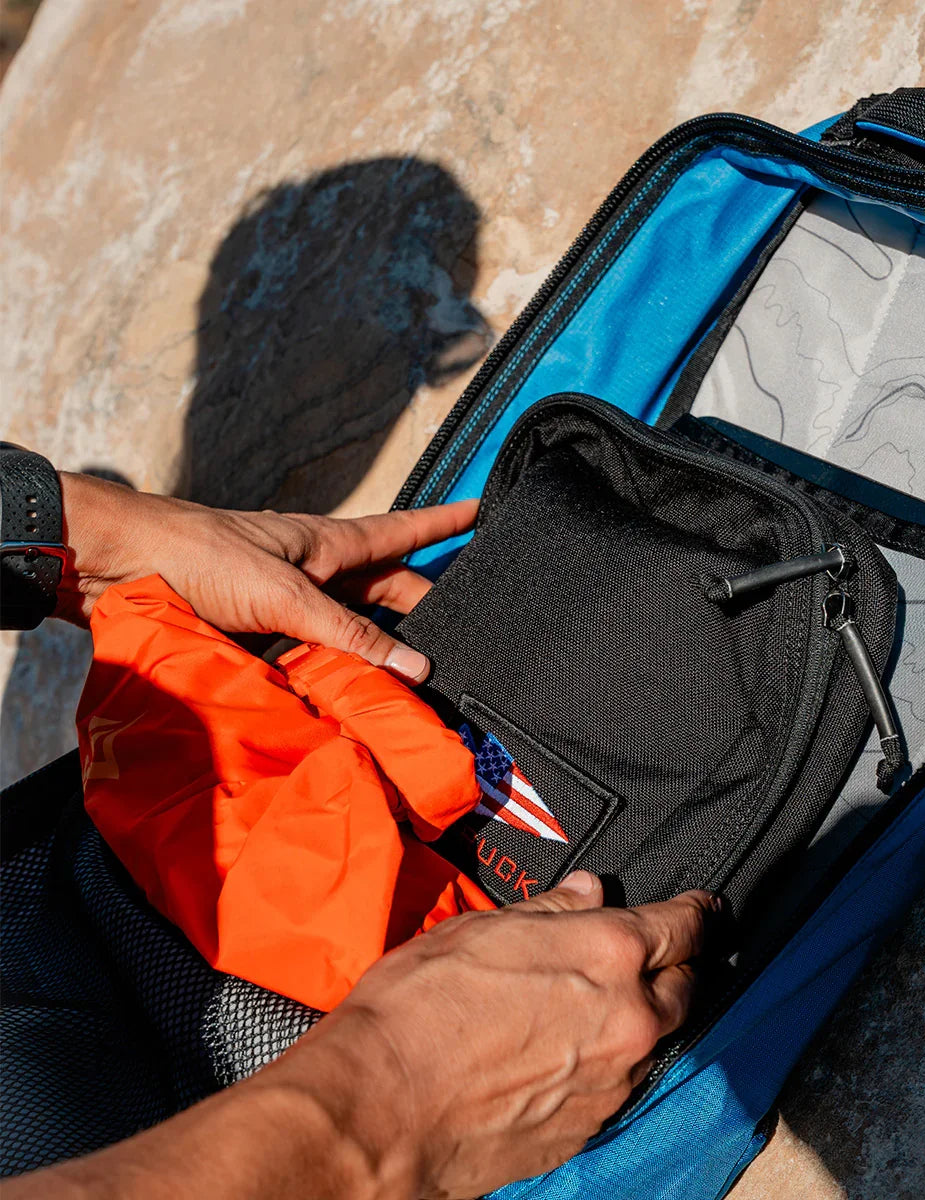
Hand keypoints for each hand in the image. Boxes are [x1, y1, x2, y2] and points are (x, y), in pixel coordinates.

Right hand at [16, 874, 714, 1199]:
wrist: (380, 1112)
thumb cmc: (418, 1009)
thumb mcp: (482, 929)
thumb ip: (552, 909)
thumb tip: (591, 891)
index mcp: (609, 952)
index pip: (684, 925)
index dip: (697, 912)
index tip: (702, 908)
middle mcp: (629, 1018)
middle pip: (687, 985)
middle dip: (679, 965)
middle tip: (662, 953)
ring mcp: (616, 1080)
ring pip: (660, 1037)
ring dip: (649, 1015)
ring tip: (613, 1003)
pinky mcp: (592, 1126)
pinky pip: (626, 1082)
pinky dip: (617, 1060)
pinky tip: (579, 1051)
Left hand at [55, 472, 476, 681]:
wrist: (116, 567)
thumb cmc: (199, 556)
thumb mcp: (286, 594)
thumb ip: (350, 632)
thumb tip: (415, 665)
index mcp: (325, 543)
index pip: (401, 531)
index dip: (442, 523)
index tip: (482, 511)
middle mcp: (312, 571)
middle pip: (383, 589)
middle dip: (420, 605)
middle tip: (458, 630)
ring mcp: (286, 603)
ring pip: (349, 628)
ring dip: (375, 649)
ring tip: (410, 677)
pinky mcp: (259, 633)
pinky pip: (312, 656)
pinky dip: (333, 674)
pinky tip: (346, 697)